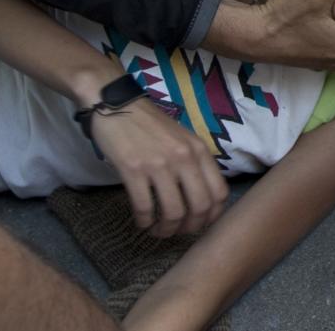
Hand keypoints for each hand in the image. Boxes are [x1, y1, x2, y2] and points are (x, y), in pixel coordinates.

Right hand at [90, 98, 228, 237]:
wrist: (115, 104)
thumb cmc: (149, 124)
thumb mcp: (182, 138)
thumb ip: (194, 162)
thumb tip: (201, 197)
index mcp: (199, 150)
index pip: (219, 192)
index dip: (212, 216)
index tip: (200, 223)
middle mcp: (184, 157)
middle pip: (200, 207)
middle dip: (190, 227)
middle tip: (178, 231)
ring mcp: (159, 164)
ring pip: (173, 212)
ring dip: (166, 229)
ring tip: (158, 230)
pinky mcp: (134, 169)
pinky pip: (145, 207)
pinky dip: (144, 221)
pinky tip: (142, 222)